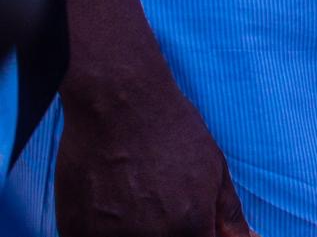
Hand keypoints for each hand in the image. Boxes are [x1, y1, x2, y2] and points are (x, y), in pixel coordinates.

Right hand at [59, 70, 257, 235]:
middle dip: (170, 232)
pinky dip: (104, 231)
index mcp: (189, 227)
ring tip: (134, 198)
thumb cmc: (172, 132)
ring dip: (134, 231)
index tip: (191, 220)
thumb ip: (229, 216)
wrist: (119, 105)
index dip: (200, 235)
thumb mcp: (215, 172)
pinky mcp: (74, 232)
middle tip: (157, 199)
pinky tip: (110, 203)